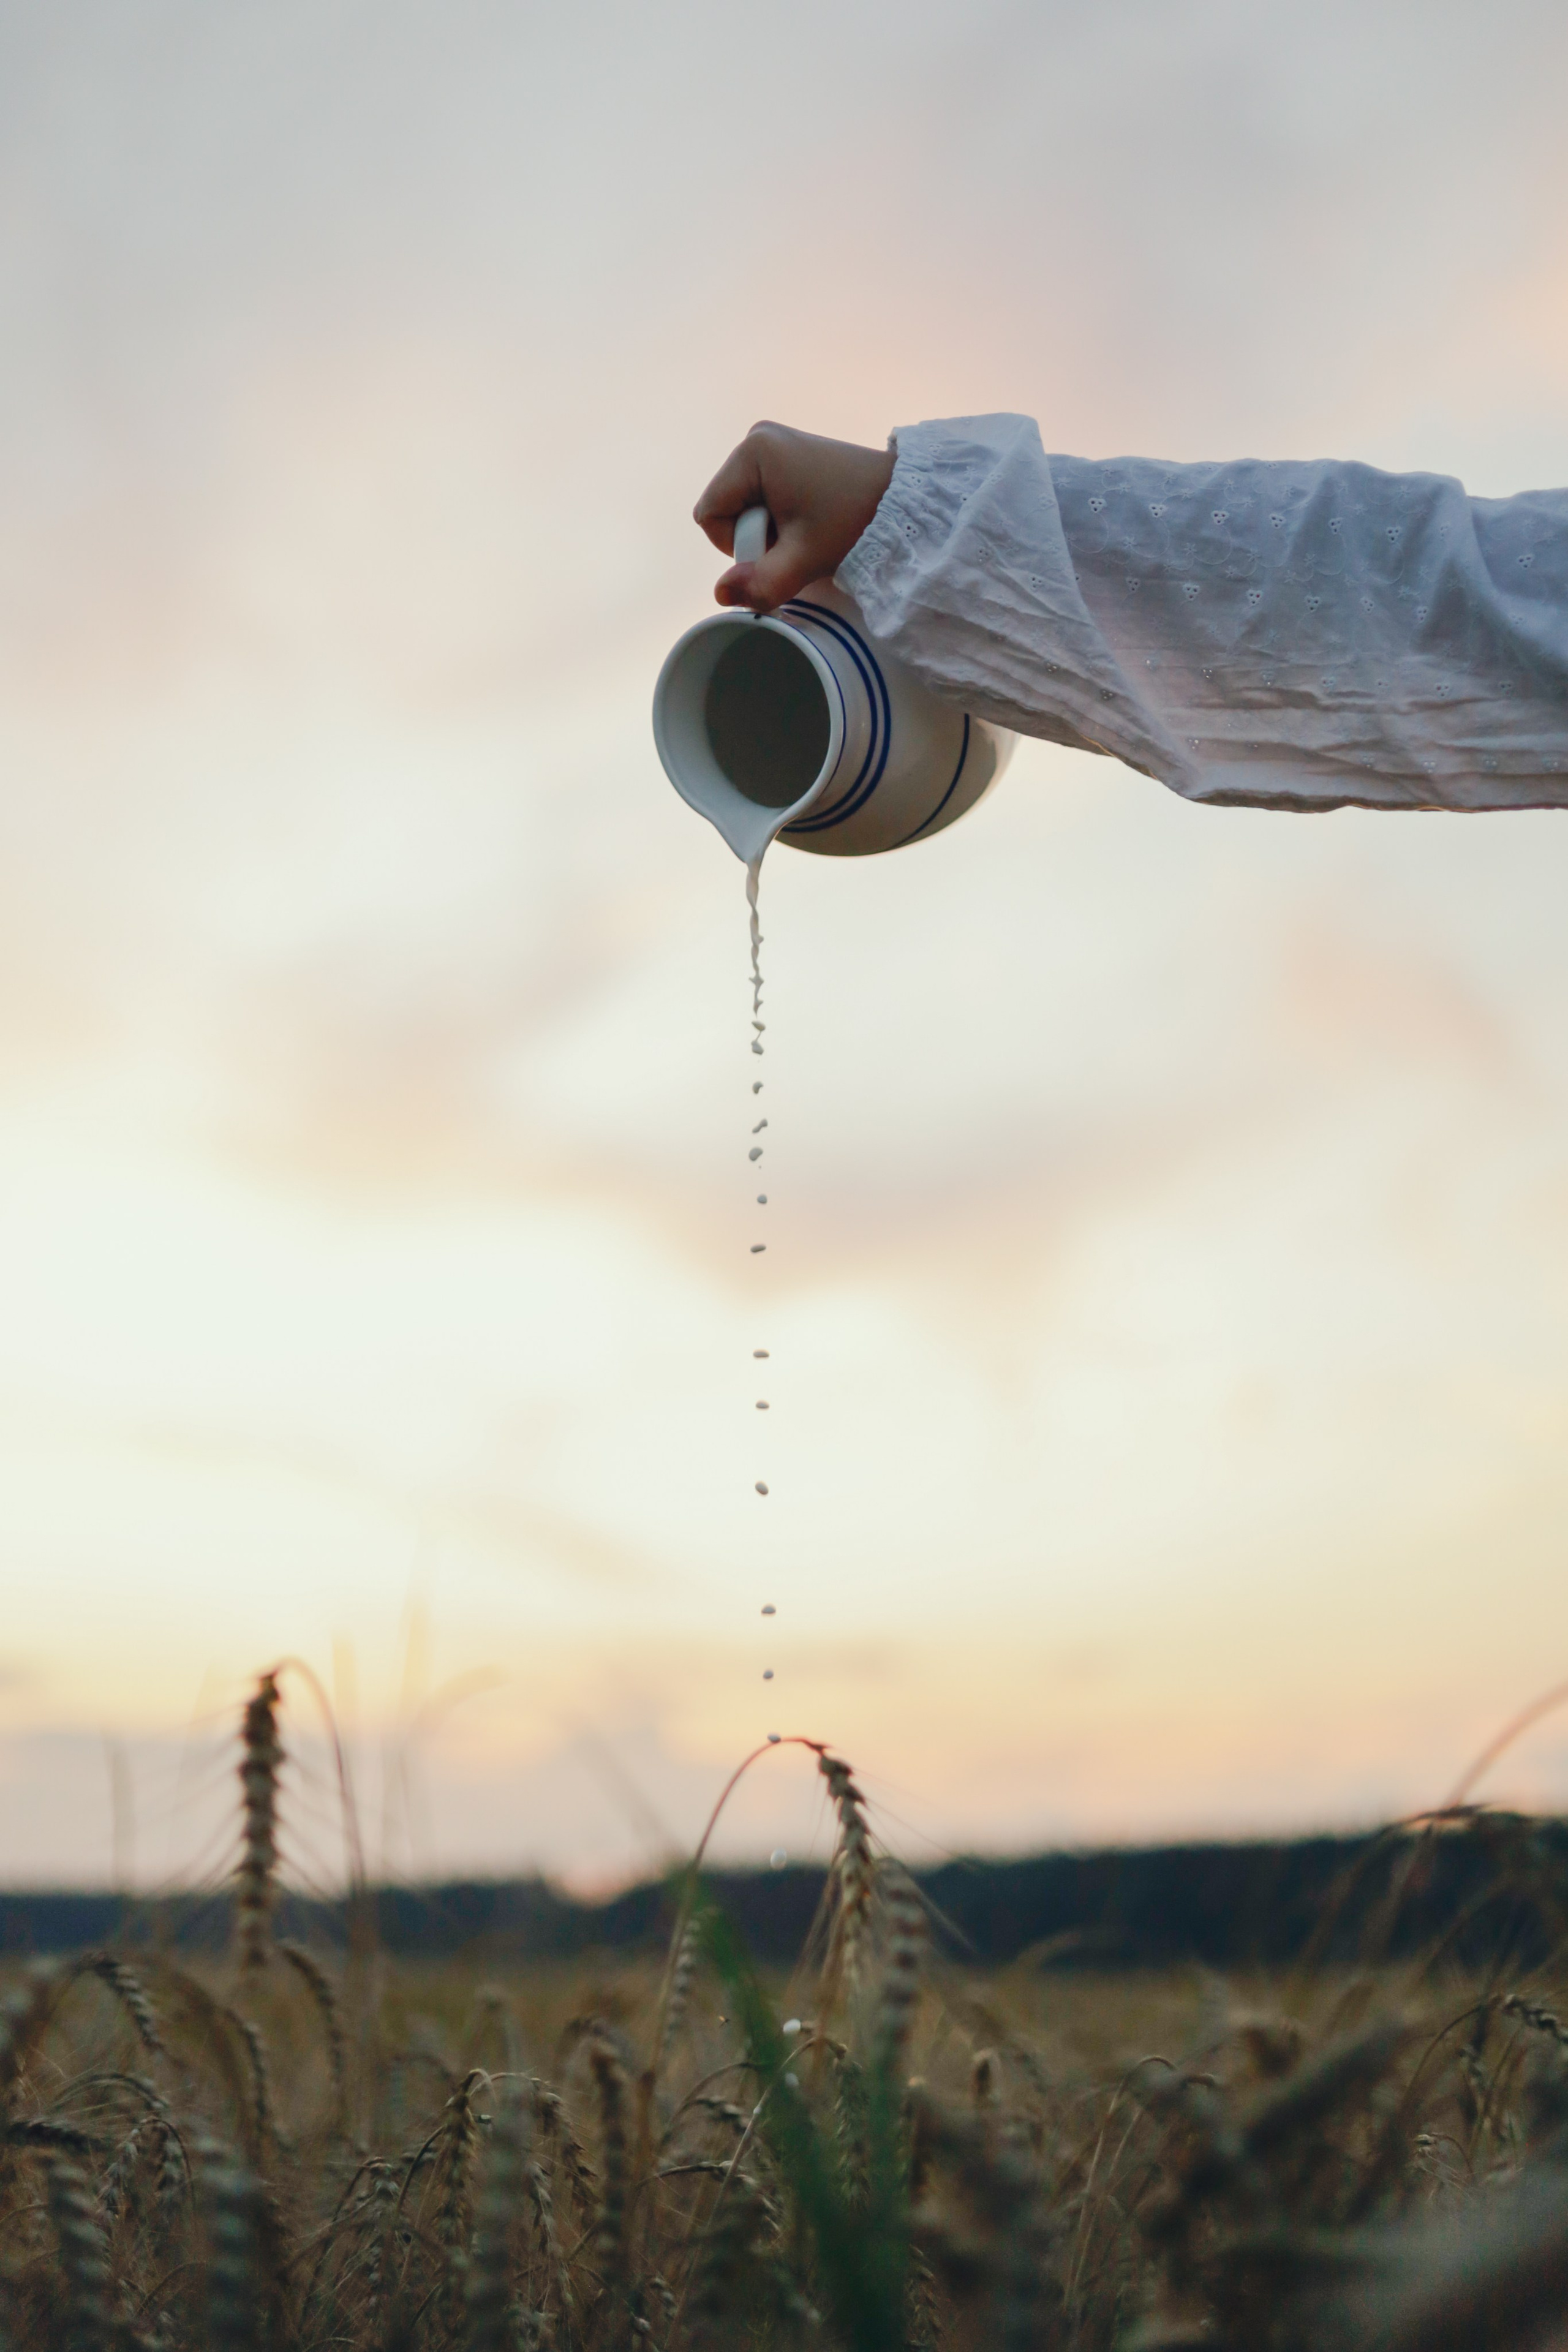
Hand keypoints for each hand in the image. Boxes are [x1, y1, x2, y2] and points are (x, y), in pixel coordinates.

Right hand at [694, 422, 895, 610]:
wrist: (902, 501)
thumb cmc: (854, 523)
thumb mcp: (802, 560)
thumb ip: (759, 583)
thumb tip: (720, 595)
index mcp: (752, 452)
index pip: (710, 515)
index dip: (736, 545)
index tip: (778, 548)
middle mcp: (757, 438)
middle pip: (726, 508)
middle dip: (755, 536)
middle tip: (797, 541)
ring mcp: (772, 443)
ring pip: (743, 505)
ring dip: (769, 530)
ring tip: (807, 531)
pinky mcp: (786, 452)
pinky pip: (761, 495)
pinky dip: (780, 517)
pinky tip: (809, 520)